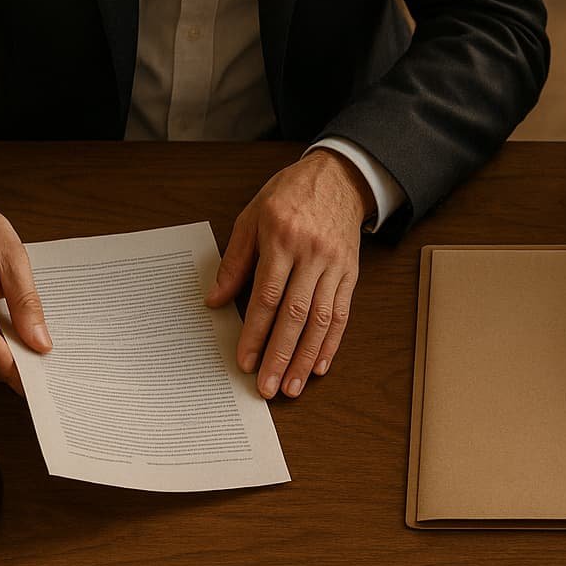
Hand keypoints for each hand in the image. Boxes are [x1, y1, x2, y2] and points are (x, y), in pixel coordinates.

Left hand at [206, 150, 371, 398]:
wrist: (338, 178)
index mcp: (281, 240)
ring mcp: (334, 266)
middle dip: (280, 355)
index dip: (256, 333)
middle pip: (295, 315)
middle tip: (268, 387)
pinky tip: (321, 366)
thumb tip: (214, 300)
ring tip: (293, 386)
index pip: (267, 297)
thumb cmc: (289, 196)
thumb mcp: (252, 218)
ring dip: (307, 358)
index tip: (245, 361)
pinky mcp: (351, 273)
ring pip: (321, 320)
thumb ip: (234, 261)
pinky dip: (332, 343)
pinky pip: (342, 313)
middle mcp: (311, 255)